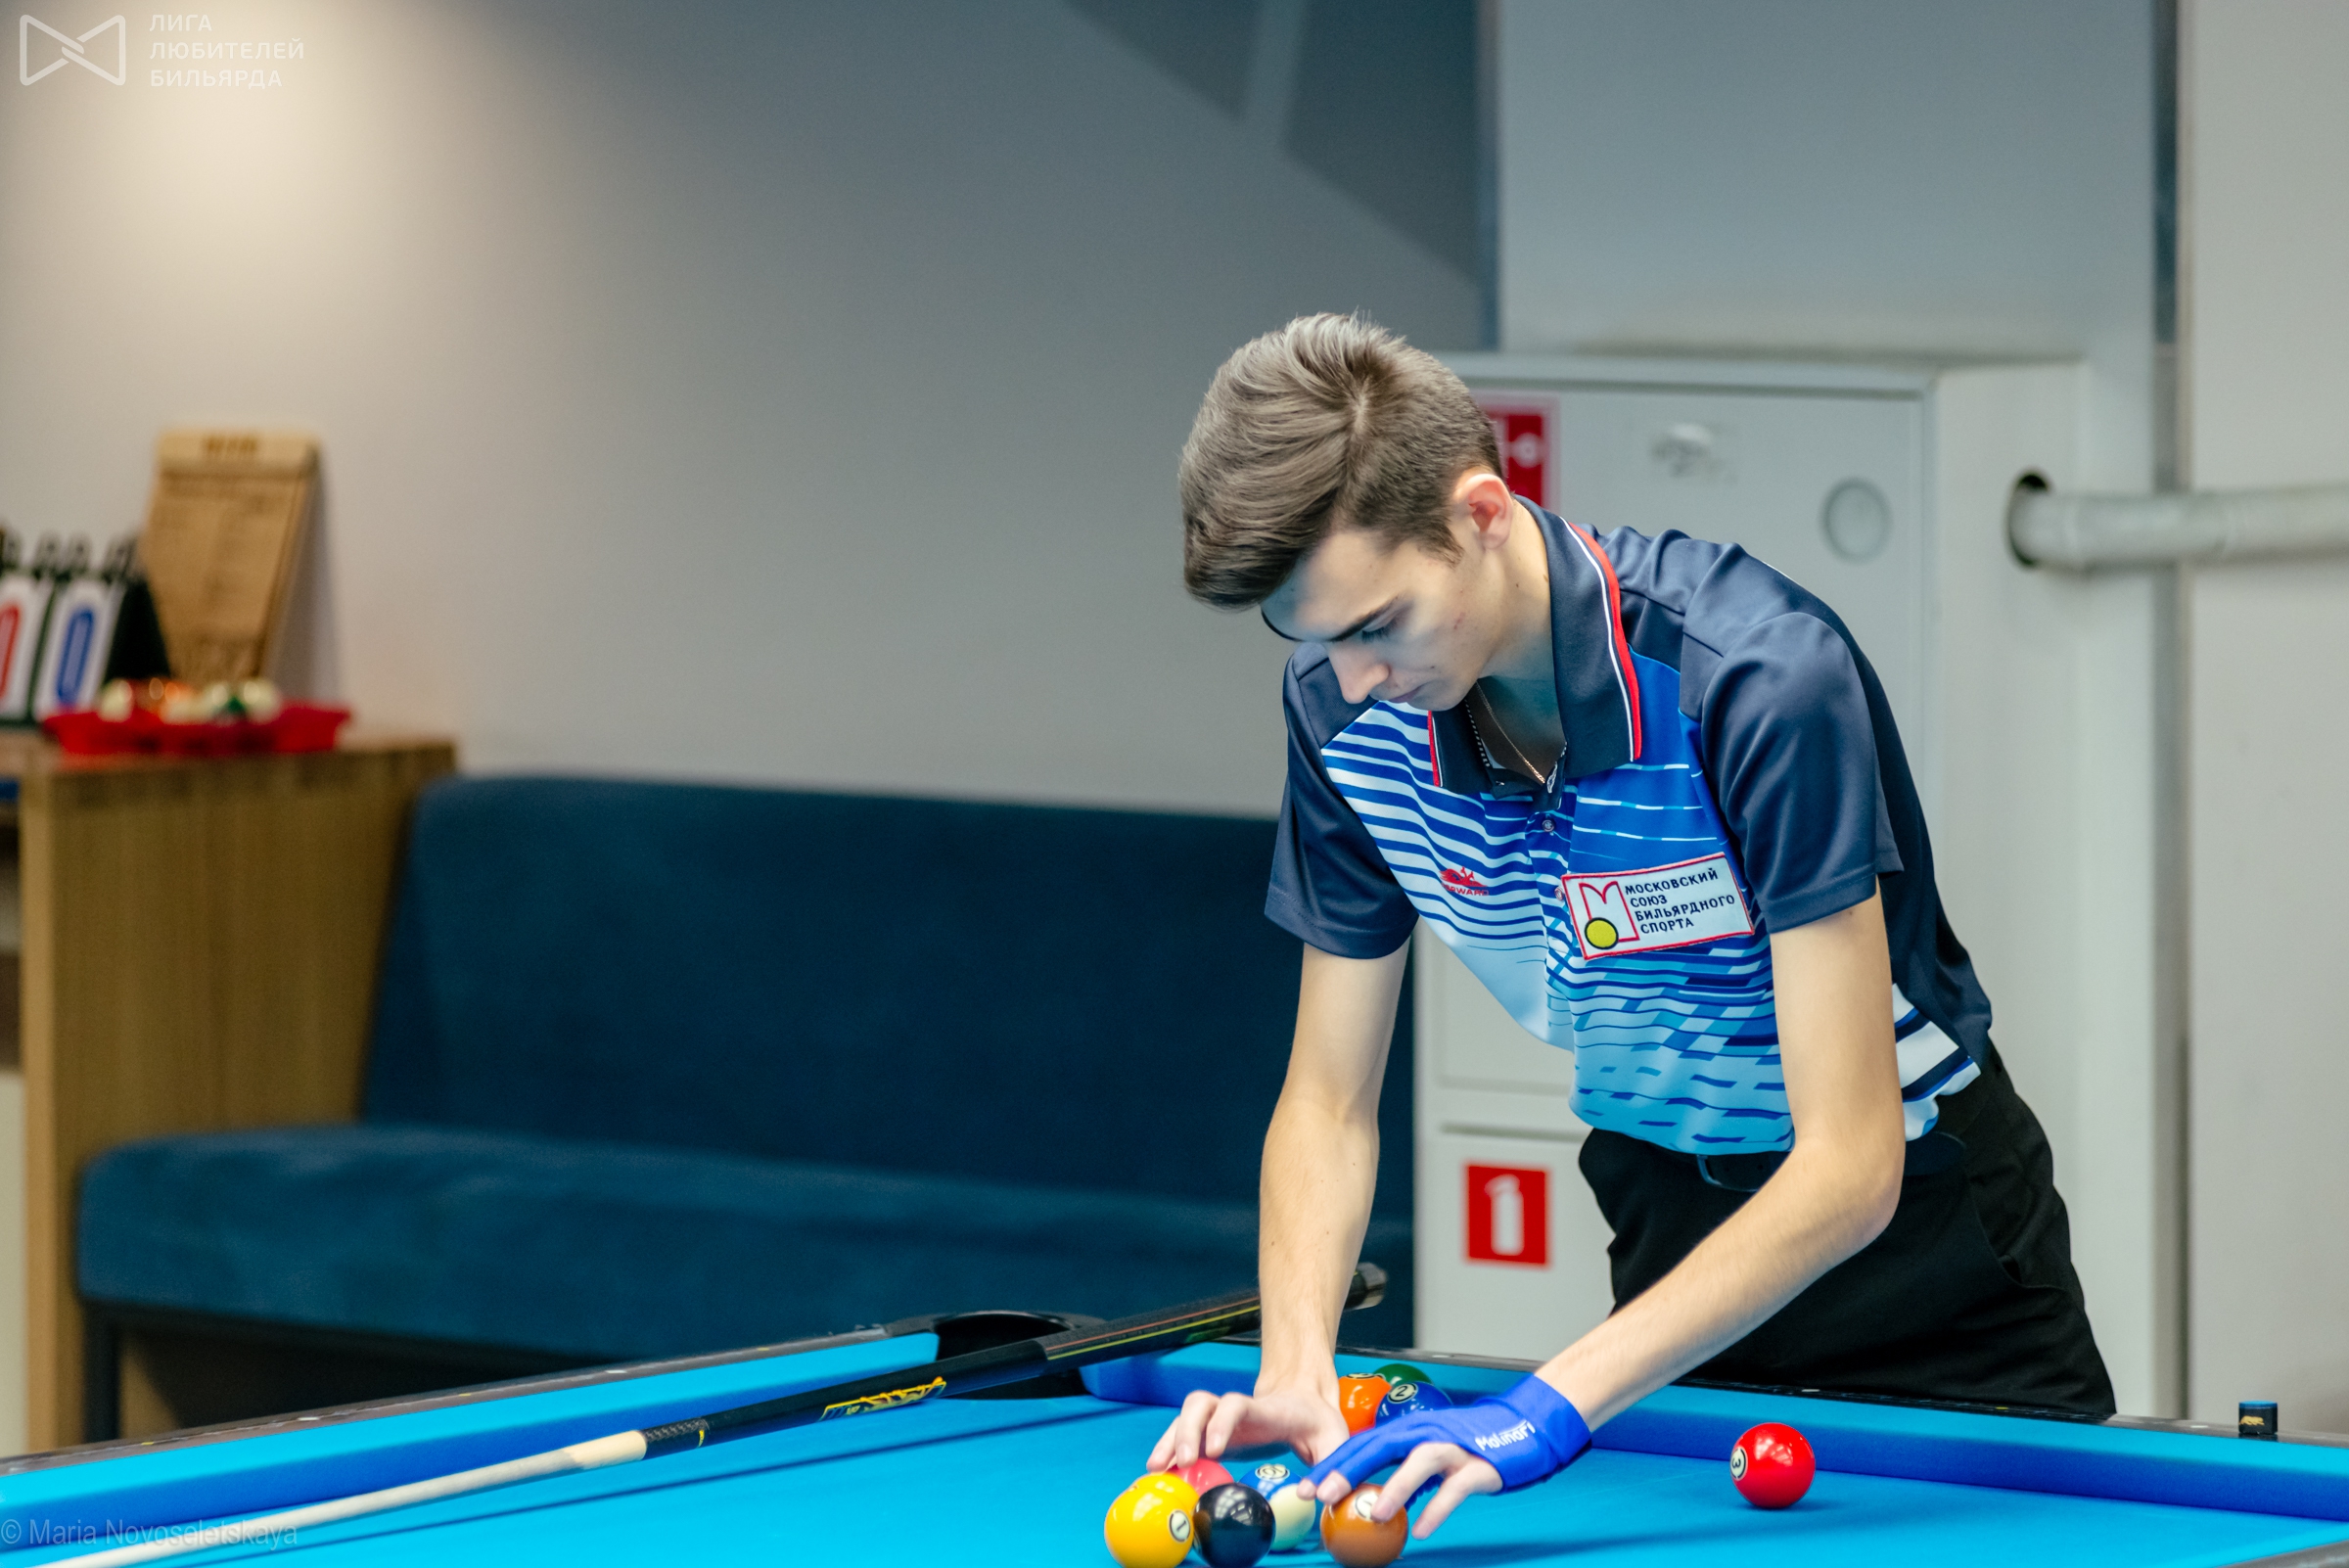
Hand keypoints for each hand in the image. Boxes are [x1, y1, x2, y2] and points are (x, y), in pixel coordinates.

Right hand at [1147, 1383, 1351, 1473]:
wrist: (1304, 1402)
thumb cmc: (1318, 1423)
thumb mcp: (1336, 1440)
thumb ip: (1333, 1466)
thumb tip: (1316, 1496)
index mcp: (1264, 1409)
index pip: (1236, 1405)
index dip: (1221, 1422)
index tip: (1215, 1449)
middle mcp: (1235, 1410)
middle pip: (1200, 1405)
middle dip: (1187, 1431)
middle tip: (1184, 1463)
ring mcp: (1219, 1419)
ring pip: (1186, 1418)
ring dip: (1169, 1440)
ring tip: (1157, 1469)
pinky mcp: (1211, 1433)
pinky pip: (1184, 1436)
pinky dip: (1169, 1450)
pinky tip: (1160, 1473)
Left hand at [1299, 1376, 1590, 1537]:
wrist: (1528, 1424)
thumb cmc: (1478, 1442)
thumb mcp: (1436, 1455)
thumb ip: (1408, 1475)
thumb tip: (1380, 1505)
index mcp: (1412, 1430)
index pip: (1365, 1445)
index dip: (1334, 1464)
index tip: (1306, 1486)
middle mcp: (1428, 1432)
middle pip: (1380, 1446)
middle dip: (1347, 1470)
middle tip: (1318, 1494)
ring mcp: (1455, 1446)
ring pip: (1419, 1461)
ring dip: (1395, 1486)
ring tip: (1373, 1513)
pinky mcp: (1481, 1463)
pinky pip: (1457, 1486)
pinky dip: (1439, 1506)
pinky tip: (1424, 1528)